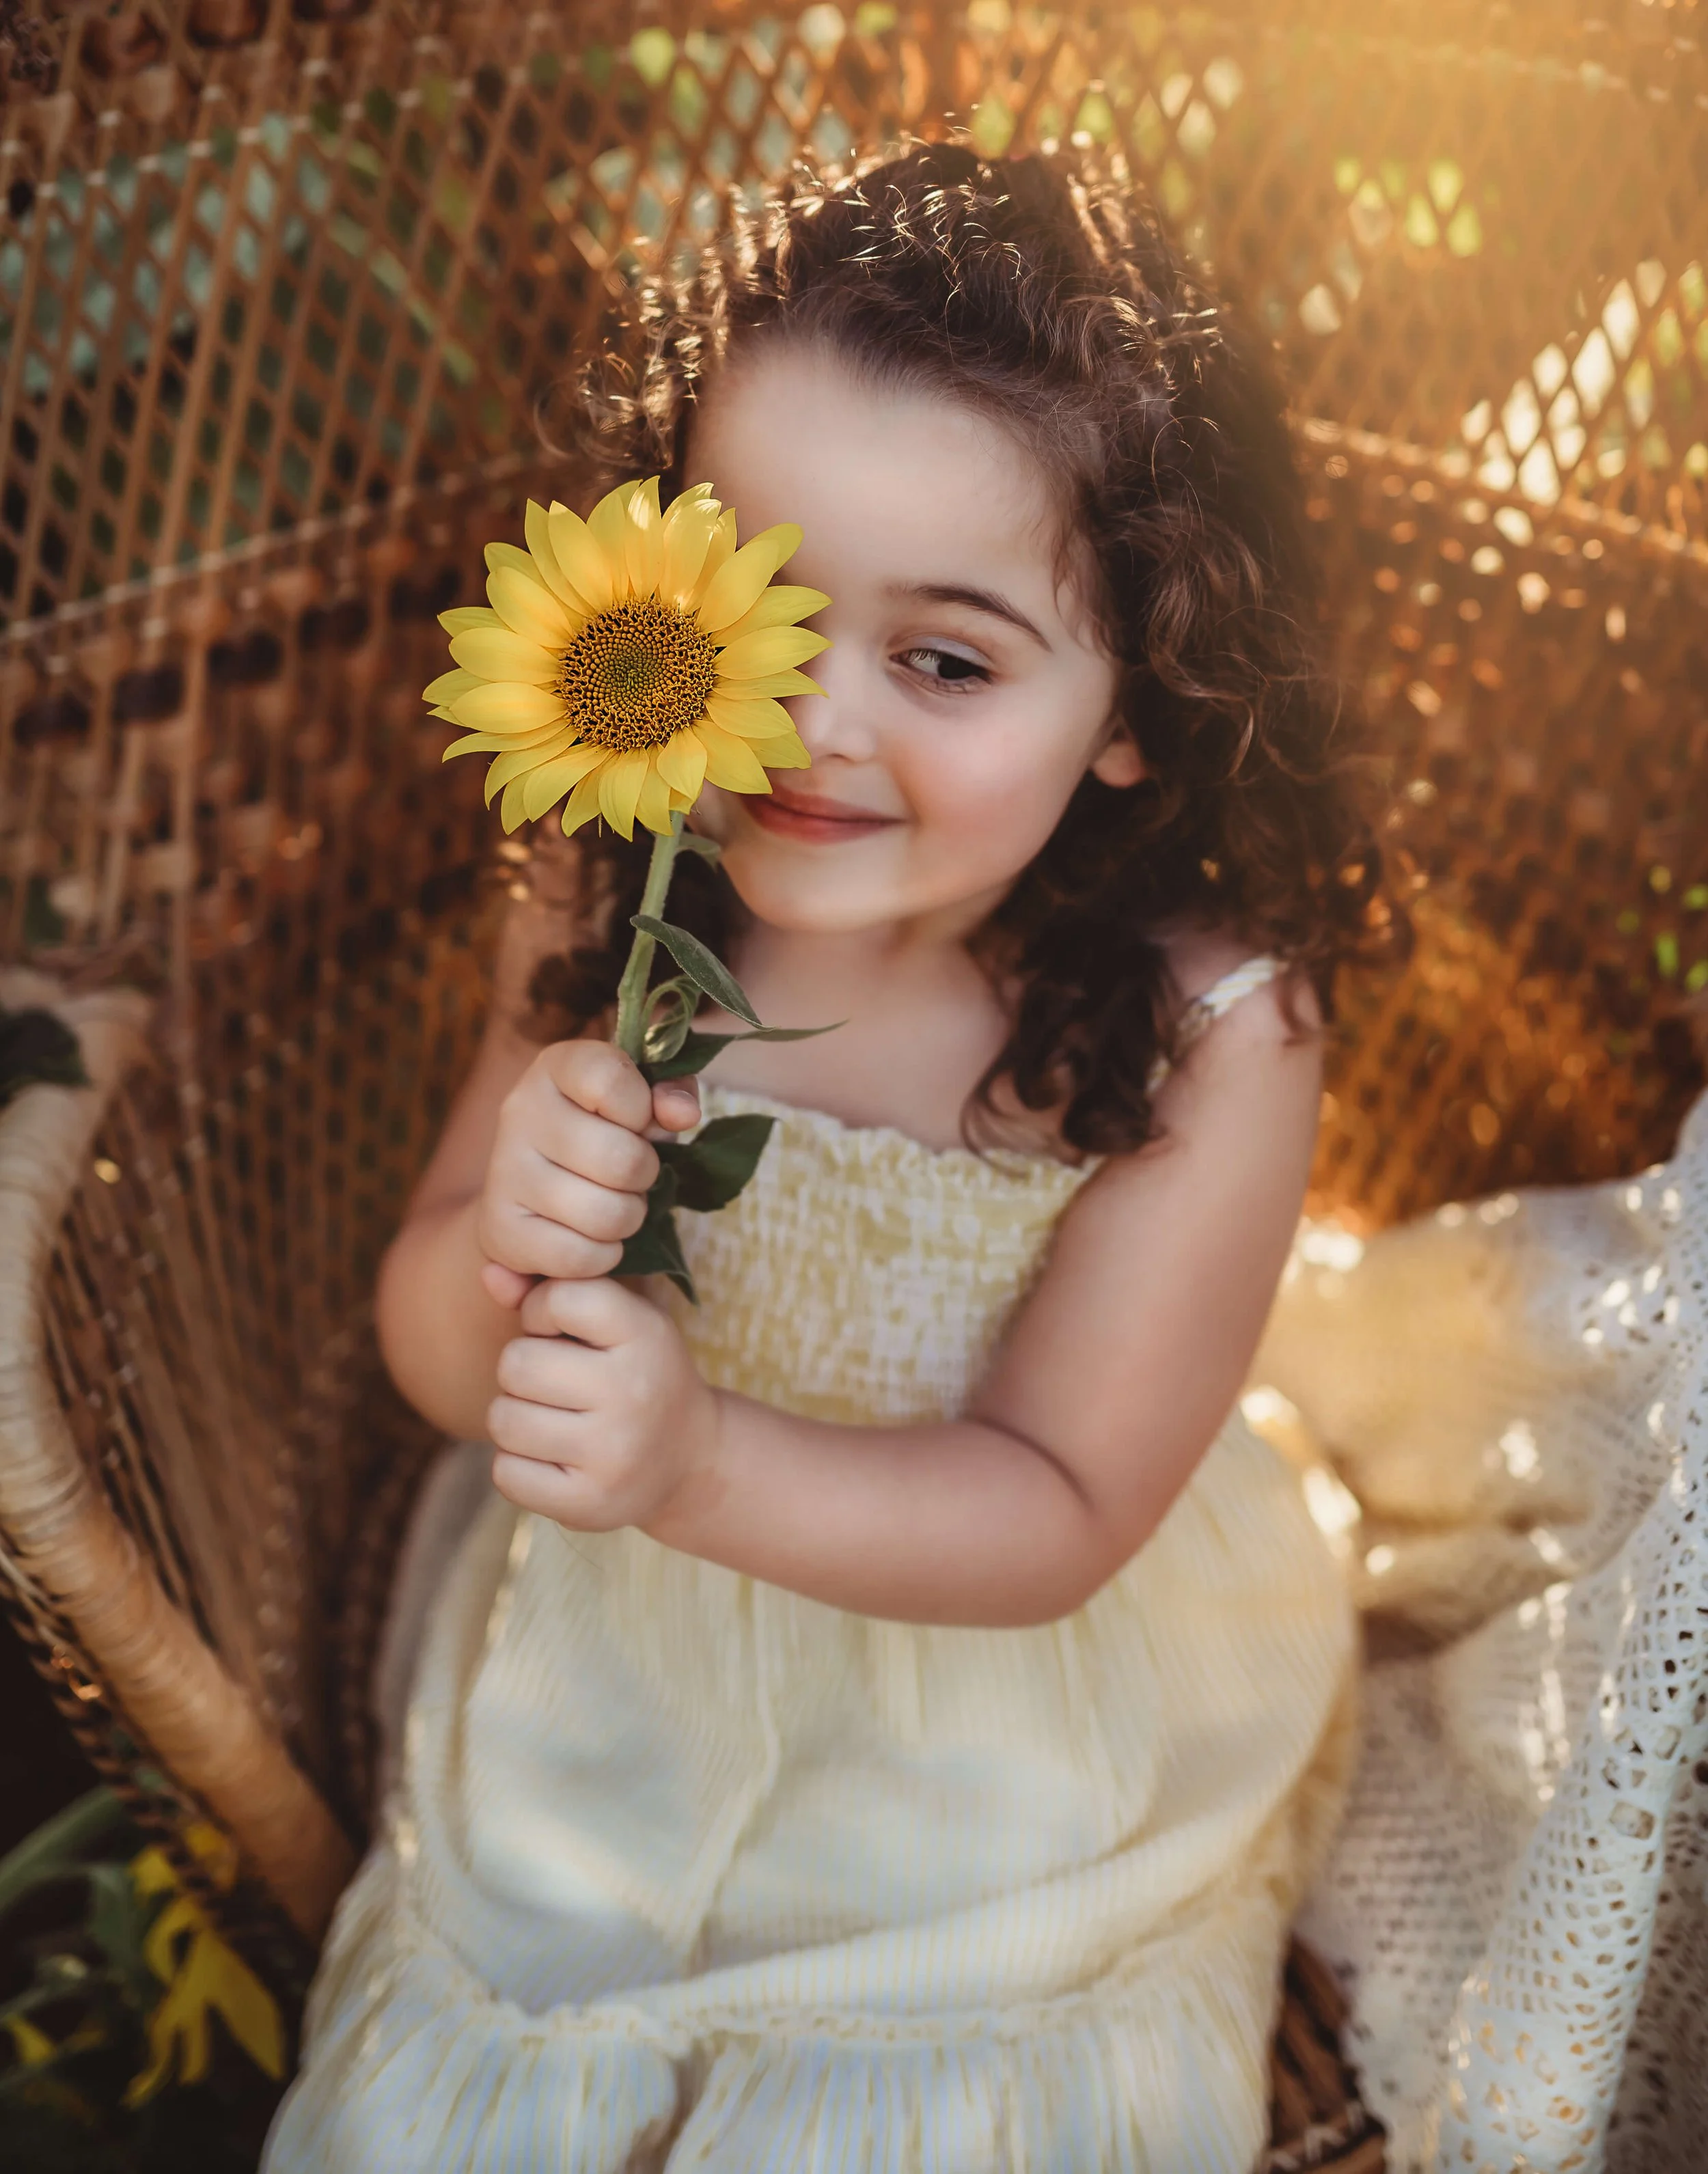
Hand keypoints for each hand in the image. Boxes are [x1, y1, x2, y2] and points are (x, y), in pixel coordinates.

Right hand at [477, 1040, 700, 1307]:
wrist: (538, 1190)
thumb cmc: (605, 1134)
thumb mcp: (643, 1101)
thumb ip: (671, 1092)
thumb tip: (682, 1114)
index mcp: (556, 1067)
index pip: (611, 1079)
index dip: (642, 1110)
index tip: (637, 1120)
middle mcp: (519, 1111)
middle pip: (622, 1160)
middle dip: (643, 1175)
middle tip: (629, 1174)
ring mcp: (503, 1171)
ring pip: (607, 1215)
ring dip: (627, 1218)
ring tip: (611, 1202)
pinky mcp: (498, 1228)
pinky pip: (579, 1257)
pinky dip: (601, 1255)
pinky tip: (589, 1235)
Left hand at [487, 1278, 719, 1531]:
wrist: (690, 1458)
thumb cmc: (635, 1373)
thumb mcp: (614, 1322)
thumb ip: (548, 1292)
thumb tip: (488, 1272)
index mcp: (645, 1335)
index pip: (558, 1298)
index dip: (542, 1311)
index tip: (563, 1331)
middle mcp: (634, 1393)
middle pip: (517, 1363)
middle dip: (523, 1370)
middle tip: (556, 1383)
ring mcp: (612, 1453)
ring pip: (503, 1420)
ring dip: (516, 1418)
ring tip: (552, 1419)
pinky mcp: (589, 1504)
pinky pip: (505, 1473)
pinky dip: (516, 1465)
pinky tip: (551, 1458)